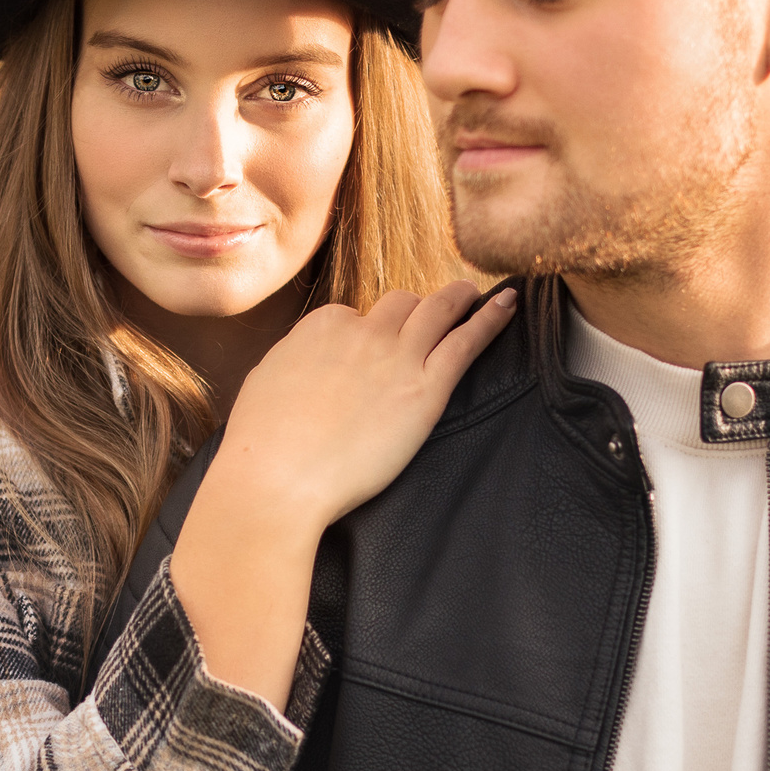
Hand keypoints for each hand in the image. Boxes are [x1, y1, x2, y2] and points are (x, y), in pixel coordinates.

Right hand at [211, 280, 518, 528]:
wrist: (276, 476)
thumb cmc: (260, 444)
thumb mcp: (267, 381)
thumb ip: (295, 362)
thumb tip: (303, 362)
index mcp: (321, 326)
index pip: (354, 316)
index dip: (365, 333)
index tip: (371, 350)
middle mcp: (362, 331)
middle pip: (399, 306)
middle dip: (414, 311)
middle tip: (432, 315)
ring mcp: (397, 356)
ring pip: (437, 309)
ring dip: (459, 297)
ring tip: (473, 293)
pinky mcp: (426, 388)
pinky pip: (466, 341)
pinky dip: (491, 319)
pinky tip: (508, 306)